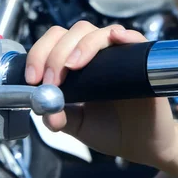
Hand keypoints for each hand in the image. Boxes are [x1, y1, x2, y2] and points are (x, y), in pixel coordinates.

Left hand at [25, 21, 177, 167]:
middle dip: (55, 54)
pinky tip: (115, 38)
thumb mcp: (78, 125)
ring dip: (82, 46)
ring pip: (97, 33)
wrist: (143, 144)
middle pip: (73, 33)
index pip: (54, 42)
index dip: (40, 54)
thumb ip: (59, 117)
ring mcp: (119, 54)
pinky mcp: (142, 60)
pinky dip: (124, 35)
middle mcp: (96, 54)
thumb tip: (45, 112)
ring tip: (72, 67)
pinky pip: (135, 38)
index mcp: (76, 63)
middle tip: (52, 80)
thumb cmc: (111, 129)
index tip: (33, 79)